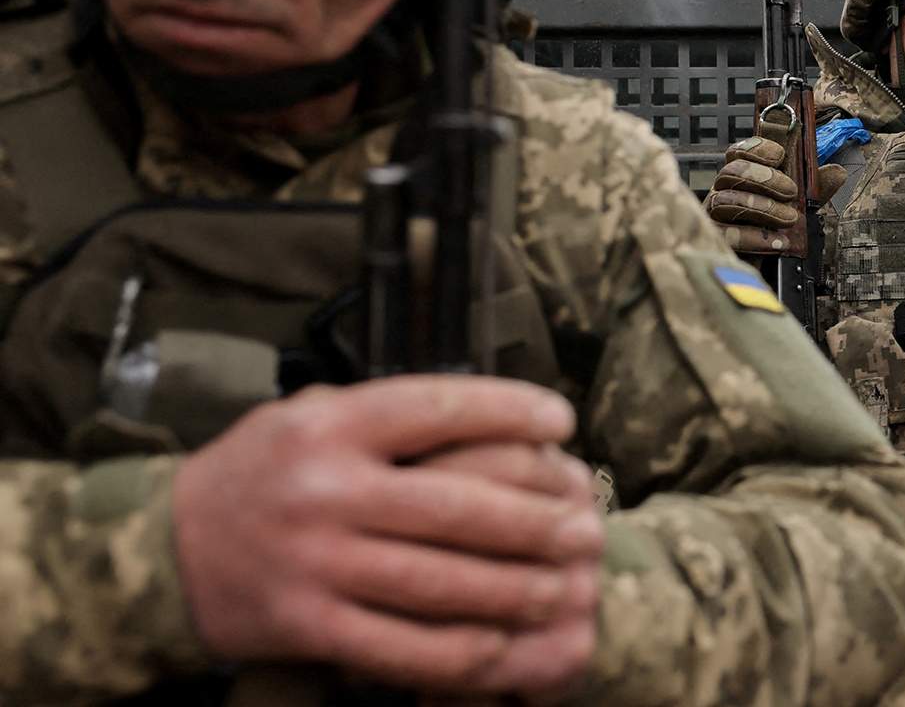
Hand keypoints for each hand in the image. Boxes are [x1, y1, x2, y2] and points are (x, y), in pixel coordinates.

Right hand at [172, 376, 604, 696]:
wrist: (162, 553)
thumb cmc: (259, 475)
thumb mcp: (307, 417)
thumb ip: (386, 414)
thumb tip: (493, 412)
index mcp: (330, 426)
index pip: (436, 408)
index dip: (508, 412)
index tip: (561, 422)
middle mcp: (324, 491)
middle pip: (454, 506)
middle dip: (534, 519)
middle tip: (586, 527)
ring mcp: (315, 563)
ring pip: (438, 581)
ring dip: (514, 589)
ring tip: (565, 587)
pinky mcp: (306, 625)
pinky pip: (399, 645)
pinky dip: (458, 651)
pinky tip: (502, 644)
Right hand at [704, 115, 846, 255]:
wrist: (769, 273)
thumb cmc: (778, 234)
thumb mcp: (801, 209)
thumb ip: (815, 189)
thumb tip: (836, 172)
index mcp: (741, 181)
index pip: (738, 153)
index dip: (756, 149)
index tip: (780, 156)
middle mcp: (724, 194)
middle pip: (731, 172)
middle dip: (764, 179)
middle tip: (791, 191)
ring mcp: (715, 218)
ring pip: (725, 200)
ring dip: (762, 207)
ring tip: (790, 219)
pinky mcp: (716, 243)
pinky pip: (725, 234)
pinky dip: (753, 237)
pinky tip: (777, 242)